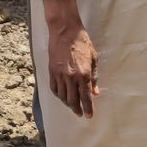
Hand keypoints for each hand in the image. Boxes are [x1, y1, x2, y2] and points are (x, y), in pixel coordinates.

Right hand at [42, 0, 100, 118]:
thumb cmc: (82, 42)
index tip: (89, 116)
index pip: (86, 97)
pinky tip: (62, 97)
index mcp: (84, 74)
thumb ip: (94, 77)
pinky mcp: (51, 71)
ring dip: (68, 104)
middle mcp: (71, 77)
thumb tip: (95, 92)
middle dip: (77, 109)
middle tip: (80, 114)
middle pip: (73, 100)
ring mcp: (60, 74)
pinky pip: (54, 88)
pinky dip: (58, 95)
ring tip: (72, 106)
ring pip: (63, 96)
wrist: (65, 31)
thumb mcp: (94, 59)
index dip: (88, 108)